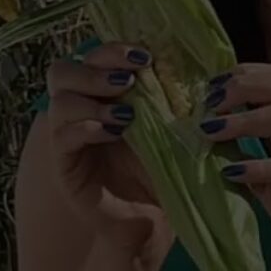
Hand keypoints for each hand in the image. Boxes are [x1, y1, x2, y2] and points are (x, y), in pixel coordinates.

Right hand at [44, 42, 171, 256]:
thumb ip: (181, 101)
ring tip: (127, 113)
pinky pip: (62, 136)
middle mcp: (82, 109)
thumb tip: (210, 70)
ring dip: (93, 97)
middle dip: (98, 65)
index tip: (147, 56)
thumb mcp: (178, 131)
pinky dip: (86, 127)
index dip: (115, 49)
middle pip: (65, 69)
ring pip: (60, 99)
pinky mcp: (64, 165)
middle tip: (130, 78)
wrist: (154, 221)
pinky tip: (113, 131)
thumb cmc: (167, 172)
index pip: (95, 56)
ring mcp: (68, 136)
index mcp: (107, 94)